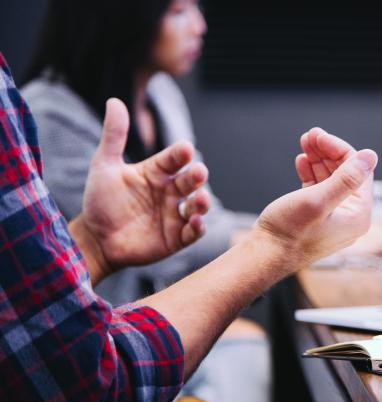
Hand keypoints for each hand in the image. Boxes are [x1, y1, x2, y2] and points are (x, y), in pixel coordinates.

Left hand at [70, 99, 210, 282]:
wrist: (95, 239)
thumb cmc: (101, 201)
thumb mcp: (104, 166)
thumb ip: (114, 136)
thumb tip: (114, 101)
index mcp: (157, 172)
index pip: (174, 158)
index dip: (180, 154)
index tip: (185, 149)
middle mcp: (170, 191)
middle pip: (190, 181)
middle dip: (197, 176)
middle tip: (198, 172)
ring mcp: (175, 214)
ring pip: (197, 205)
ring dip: (203, 202)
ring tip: (201, 199)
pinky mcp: (176, 238)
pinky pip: (193, 232)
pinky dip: (198, 227)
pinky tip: (196, 222)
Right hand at [254, 127, 377, 269]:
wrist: (264, 256)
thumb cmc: (289, 233)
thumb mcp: (318, 200)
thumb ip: (346, 178)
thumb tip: (371, 156)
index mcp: (358, 215)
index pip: (358, 171)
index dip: (339, 149)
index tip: (318, 135)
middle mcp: (350, 218)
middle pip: (346, 173)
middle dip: (327, 152)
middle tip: (309, 135)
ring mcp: (334, 218)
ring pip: (331, 179)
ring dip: (318, 160)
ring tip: (304, 144)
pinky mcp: (318, 218)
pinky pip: (320, 190)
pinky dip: (311, 174)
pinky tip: (302, 162)